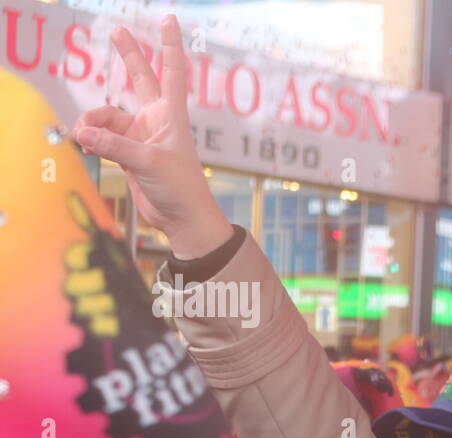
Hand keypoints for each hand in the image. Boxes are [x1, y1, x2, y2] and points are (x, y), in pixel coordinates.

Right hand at [72, 15, 232, 258]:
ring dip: (94, 123)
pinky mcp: (129, 152)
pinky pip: (103, 135)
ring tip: (84, 136)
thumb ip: (114, 146)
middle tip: (116, 30)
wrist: (182, 219)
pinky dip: (93, 138)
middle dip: (128, 56)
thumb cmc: (180, 188)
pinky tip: (85, 144)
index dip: (169, 46)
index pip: (172, 73)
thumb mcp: (148, 163)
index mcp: (171, 116)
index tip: (169, 19)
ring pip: (108, 116)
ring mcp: (142, 135)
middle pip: (140, 79)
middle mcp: (157, 120)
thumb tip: (83, 133)